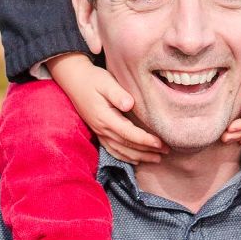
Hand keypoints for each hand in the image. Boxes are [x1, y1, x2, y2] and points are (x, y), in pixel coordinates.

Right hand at [49, 53, 165, 163]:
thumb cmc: (93, 79)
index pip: (129, 134)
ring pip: (121, 151)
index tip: (161, 143)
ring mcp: (99, 132)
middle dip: (147, 151)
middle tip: (166, 152)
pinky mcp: (98, 132)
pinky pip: (113, 150)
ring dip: (139, 157)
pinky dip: (125, 157)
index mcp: (105, 117)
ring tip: (156, 159)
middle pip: (127, 145)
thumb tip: (129, 105)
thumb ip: (118, 94)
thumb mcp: (106, 82)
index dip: (146, 140)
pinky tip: (136, 160)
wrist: (74, 80)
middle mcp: (102, 129)